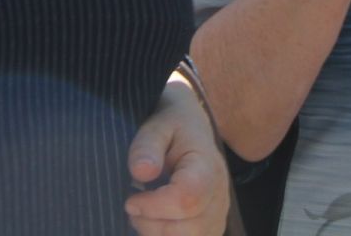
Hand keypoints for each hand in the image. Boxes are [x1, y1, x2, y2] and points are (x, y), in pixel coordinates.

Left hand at [125, 77, 229, 234]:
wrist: (191, 127)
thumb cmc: (172, 126)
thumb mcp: (156, 125)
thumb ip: (147, 146)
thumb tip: (142, 172)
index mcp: (206, 166)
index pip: (187, 199)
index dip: (153, 206)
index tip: (130, 199)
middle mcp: (219, 194)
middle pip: (188, 230)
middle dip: (151, 225)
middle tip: (134, 204)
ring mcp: (219, 214)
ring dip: (158, 233)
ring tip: (145, 211)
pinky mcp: (212, 227)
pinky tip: (156, 220)